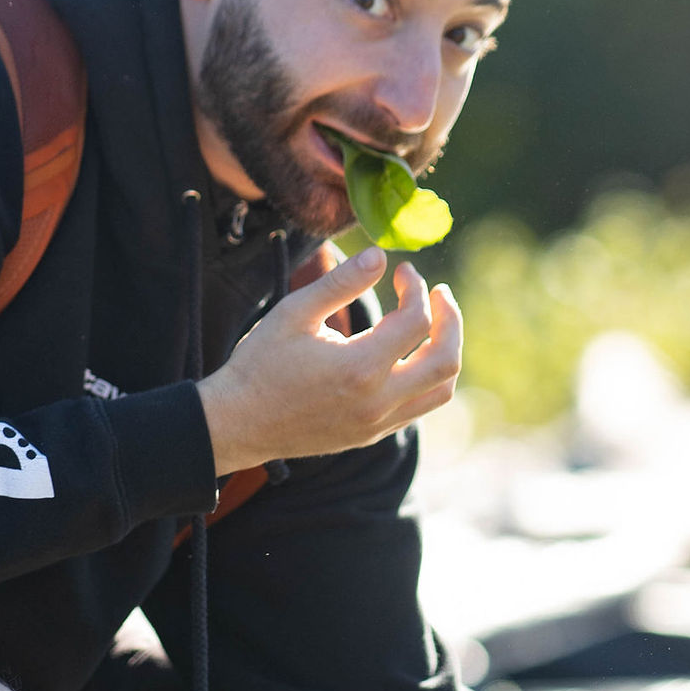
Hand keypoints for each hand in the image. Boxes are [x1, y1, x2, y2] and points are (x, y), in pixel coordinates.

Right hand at [198, 248, 462, 474]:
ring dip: (446, 352)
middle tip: (440, 293)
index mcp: (360, 367)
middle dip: (451, 319)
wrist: (238, 423)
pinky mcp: (372, 435)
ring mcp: (378, 423)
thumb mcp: (294, 313)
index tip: (402, 271)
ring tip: (435, 324)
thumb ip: (341, 282)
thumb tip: (380, 255)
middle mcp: (377, 401)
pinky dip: (427, 377)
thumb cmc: (260, 363)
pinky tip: (410, 354)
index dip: (416, 287)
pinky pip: (420, 407)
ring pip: (441, 390)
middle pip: (446, 360)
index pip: (417, 320)